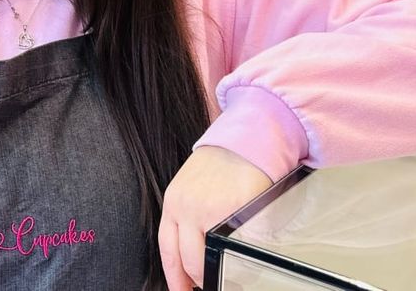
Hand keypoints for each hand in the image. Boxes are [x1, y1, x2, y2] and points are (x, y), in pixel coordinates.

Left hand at [158, 146, 272, 290]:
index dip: (174, 277)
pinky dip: (238, 259)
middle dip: (198, 279)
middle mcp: (187, 208)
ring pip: (209, 259)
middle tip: (207, 286)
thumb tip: (191, 250)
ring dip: (217, 272)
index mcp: (174, 202)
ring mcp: (210, 211)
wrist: (247, 139)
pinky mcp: (235, 212)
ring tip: (226, 274)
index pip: (168, 250)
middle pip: (187, 260)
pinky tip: (242, 261)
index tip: (181, 290)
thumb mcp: (191, 186)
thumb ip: (187, 215)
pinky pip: (235, 247)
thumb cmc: (221, 164)